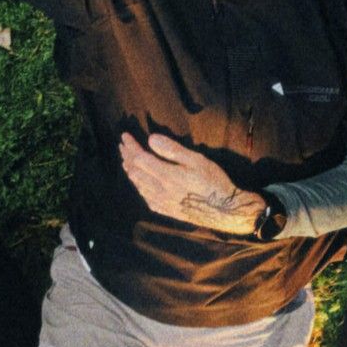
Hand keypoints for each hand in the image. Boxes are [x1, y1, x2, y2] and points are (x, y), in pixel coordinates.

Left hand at [120, 132, 264, 233]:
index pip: (140, 158)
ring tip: (126, 162)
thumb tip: (151, 139)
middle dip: (127, 157)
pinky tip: (140, 185)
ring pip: (138, 186)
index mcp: (166, 175)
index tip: (125, 136)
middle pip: (135, 172)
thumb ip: (172, 150)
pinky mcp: (167, 211)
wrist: (224, 211)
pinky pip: (146, 198)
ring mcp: (162, 202)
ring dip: (130, 172)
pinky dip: (139, 188)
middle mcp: (159, 190)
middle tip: (122, 146)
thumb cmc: (213, 182)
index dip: (131, 146)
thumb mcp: (197, 160)